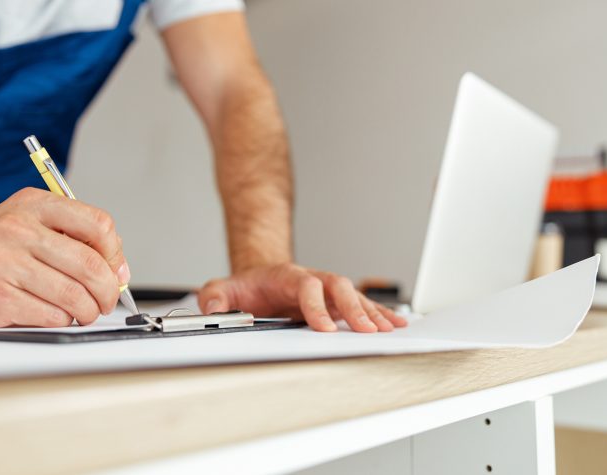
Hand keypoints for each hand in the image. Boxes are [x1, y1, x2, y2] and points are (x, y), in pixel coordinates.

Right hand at [0, 188, 127, 326]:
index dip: (114, 252)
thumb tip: (117, 268)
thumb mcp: (22, 224)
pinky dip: (61, 321)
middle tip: (106, 300)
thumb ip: (67, 236)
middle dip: (107, 290)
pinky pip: (51, 315)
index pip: (96, 224)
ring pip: (73, 294)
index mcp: (31, 205)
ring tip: (82, 312)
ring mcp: (4, 263)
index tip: (115, 270)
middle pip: (90, 263)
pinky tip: (52, 316)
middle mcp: (17, 229)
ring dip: (86, 310)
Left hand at [198, 263, 407, 332]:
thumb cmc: (246, 286)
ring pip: (354, 295)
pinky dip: (378, 313)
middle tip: (367, 330)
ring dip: (371, 312)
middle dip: (354, 308)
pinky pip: (361, 304)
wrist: (259, 277)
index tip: (324, 329)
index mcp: (286, 276)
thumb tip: (212, 309)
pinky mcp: (334, 302)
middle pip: (338, 286)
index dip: (316, 306)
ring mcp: (325, 290)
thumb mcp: (222, 288)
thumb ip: (214, 296)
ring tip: (388, 329)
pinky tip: (395, 323)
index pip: (307, 286)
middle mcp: (312, 279)